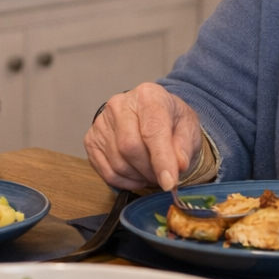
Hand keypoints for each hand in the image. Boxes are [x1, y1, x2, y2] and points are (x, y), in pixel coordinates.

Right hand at [83, 83, 204, 190]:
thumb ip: (185, 145)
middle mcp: (119, 105)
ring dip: (138, 177)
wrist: (151, 115)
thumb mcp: (188, 127)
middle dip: (150, 170)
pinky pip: (106, 171)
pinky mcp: (91, 140)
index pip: (152, 130)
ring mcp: (101, 122)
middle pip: (130, 147)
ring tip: (151, 173)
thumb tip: (179, 165)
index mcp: (147, 96)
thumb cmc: (170, 120)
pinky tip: (136, 175)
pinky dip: (125, 182)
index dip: (161, 159)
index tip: (170, 182)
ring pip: (118, 162)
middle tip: (163, 177)